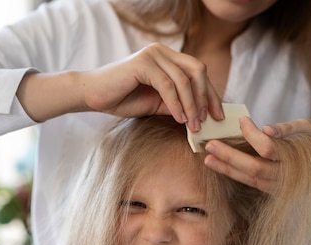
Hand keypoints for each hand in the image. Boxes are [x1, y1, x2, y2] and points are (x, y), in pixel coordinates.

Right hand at [80, 43, 223, 131]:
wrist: (93, 95)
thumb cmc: (122, 98)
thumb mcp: (157, 103)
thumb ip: (177, 103)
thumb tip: (201, 116)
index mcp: (167, 57)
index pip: (198, 72)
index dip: (210, 93)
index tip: (217, 115)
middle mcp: (162, 51)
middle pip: (197, 71)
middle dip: (206, 97)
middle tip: (210, 121)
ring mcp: (153, 55)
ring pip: (184, 80)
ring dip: (192, 105)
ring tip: (194, 125)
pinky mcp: (144, 64)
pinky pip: (168, 86)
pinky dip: (176, 104)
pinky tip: (179, 119)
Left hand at [204, 118, 310, 203]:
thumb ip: (288, 128)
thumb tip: (265, 128)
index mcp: (299, 158)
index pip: (269, 149)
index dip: (253, 135)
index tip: (242, 120)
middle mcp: (289, 177)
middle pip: (254, 168)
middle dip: (229, 157)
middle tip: (210, 144)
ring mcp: (283, 188)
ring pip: (250, 180)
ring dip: (227, 170)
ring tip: (208, 158)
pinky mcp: (278, 193)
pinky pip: (254, 185)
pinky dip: (236, 175)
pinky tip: (221, 166)